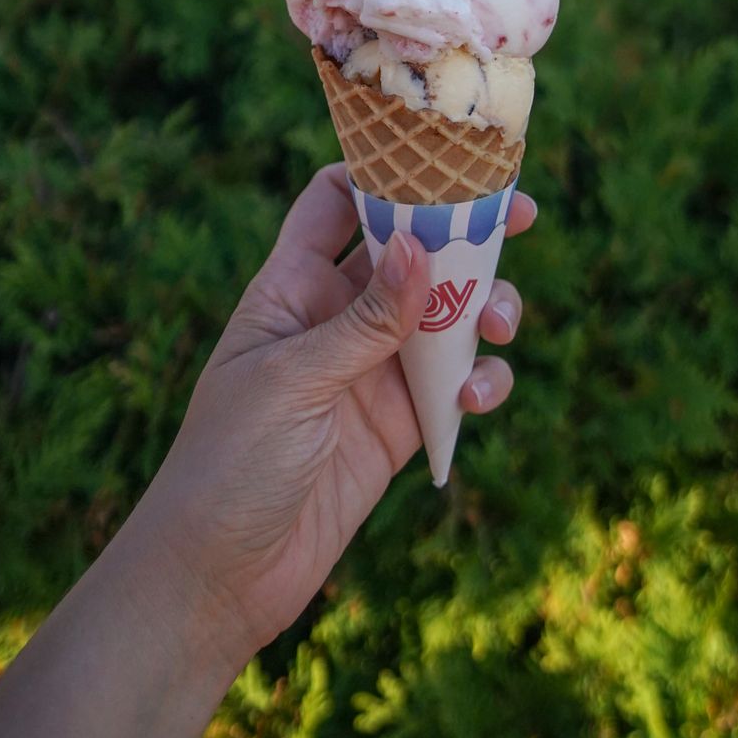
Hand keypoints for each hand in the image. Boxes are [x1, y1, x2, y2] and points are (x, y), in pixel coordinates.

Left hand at [133, 163, 534, 657]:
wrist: (218, 578)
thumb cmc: (227, 466)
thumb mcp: (292, 382)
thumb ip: (363, 320)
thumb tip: (423, 248)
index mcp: (290, 287)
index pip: (335, 202)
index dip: (381, 173)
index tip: (439, 158)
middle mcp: (334, 319)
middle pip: (409, 252)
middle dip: (463, 235)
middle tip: (519, 218)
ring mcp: (369, 372)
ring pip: (444, 317)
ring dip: (483, 310)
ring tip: (500, 325)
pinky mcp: (397, 427)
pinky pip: (452, 386)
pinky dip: (479, 382)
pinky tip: (479, 395)